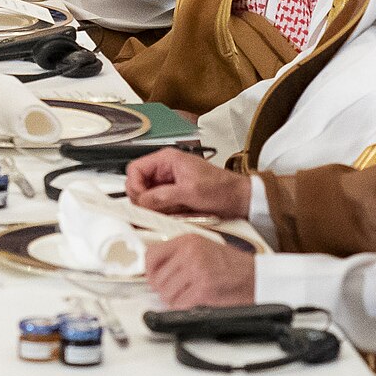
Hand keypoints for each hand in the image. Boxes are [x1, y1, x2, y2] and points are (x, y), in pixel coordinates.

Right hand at [126, 148, 250, 217]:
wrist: (241, 199)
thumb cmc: (222, 188)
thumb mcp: (190, 192)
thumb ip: (163, 196)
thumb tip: (142, 202)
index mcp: (166, 160)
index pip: (135, 170)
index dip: (135, 186)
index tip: (143, 202)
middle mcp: (164, 170)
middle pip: (139, 186)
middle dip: (146, 201)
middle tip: (157, 211)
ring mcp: (169, 184)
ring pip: (149, 199)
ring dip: (158, 209)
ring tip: (174, 213)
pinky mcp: (174, 197)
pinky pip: (160, 207)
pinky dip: (166, 214)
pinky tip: (179, 216)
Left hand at [145, 236, 256, 307]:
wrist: (257, 278)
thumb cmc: (234, 266)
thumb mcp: (204, 249)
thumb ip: (179, 255)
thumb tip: (155, 269)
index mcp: (188, 241)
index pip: (151, 255)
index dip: (149, 271)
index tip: (153, 277)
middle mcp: (190, 254)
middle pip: (157, 278)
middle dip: (165, 289)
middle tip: (177, 291)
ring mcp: (196, 272)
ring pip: (166, 293)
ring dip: (175, 300)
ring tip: (189, 296)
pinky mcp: (203, 290)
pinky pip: (180, 304)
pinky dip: (185, 308)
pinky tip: (196, 302)